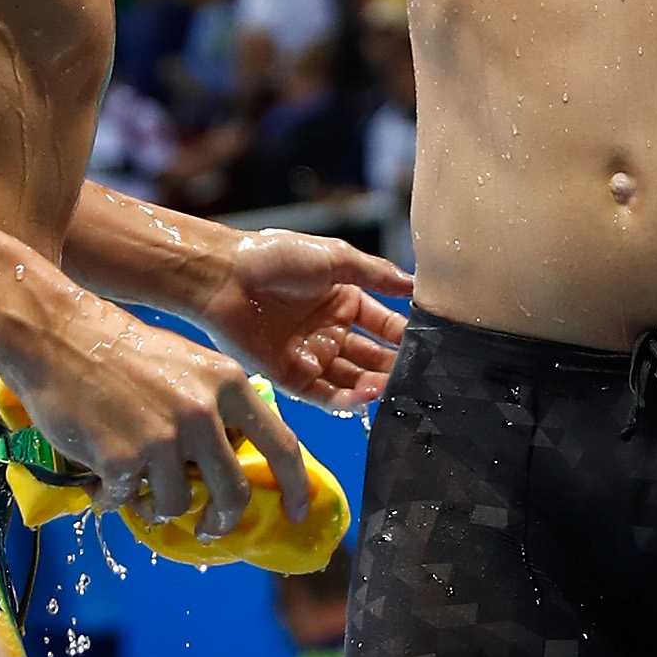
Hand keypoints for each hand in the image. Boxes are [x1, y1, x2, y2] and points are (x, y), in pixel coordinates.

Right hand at [9, 298, 315, 536]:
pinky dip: (111, 496)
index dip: (295, 487)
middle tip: (208, 527)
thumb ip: (217, 407)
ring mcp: (164, 438)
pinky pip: (125, 501)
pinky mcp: (123, 459)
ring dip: (154, 506)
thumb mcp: (190, 365)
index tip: (296, 513)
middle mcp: (204, 412)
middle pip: (233, 494)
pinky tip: (98, 474)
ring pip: (176, 505)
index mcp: (229, 384)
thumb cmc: (122, 350)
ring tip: (133, 486)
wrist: (60, 335)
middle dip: (220, 521)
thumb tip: (232, 459)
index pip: (281, 445)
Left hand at [197, 229, 411, 411]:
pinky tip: (367, 396)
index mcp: (343, 300)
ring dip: (374, 385)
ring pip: (352, 380)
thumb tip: (415, 284)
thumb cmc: (276, 257)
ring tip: (396, 388)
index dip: (405, 335)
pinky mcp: (289, 377)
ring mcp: (310, 355)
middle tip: (420, 378)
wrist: (225, 275)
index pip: (384, 324)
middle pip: (371, 357)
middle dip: (394, 367)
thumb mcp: (335, 257)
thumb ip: (376, 274)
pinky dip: (347, 400)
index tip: (431, 346)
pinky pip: (323, 395)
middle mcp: (330, 331)